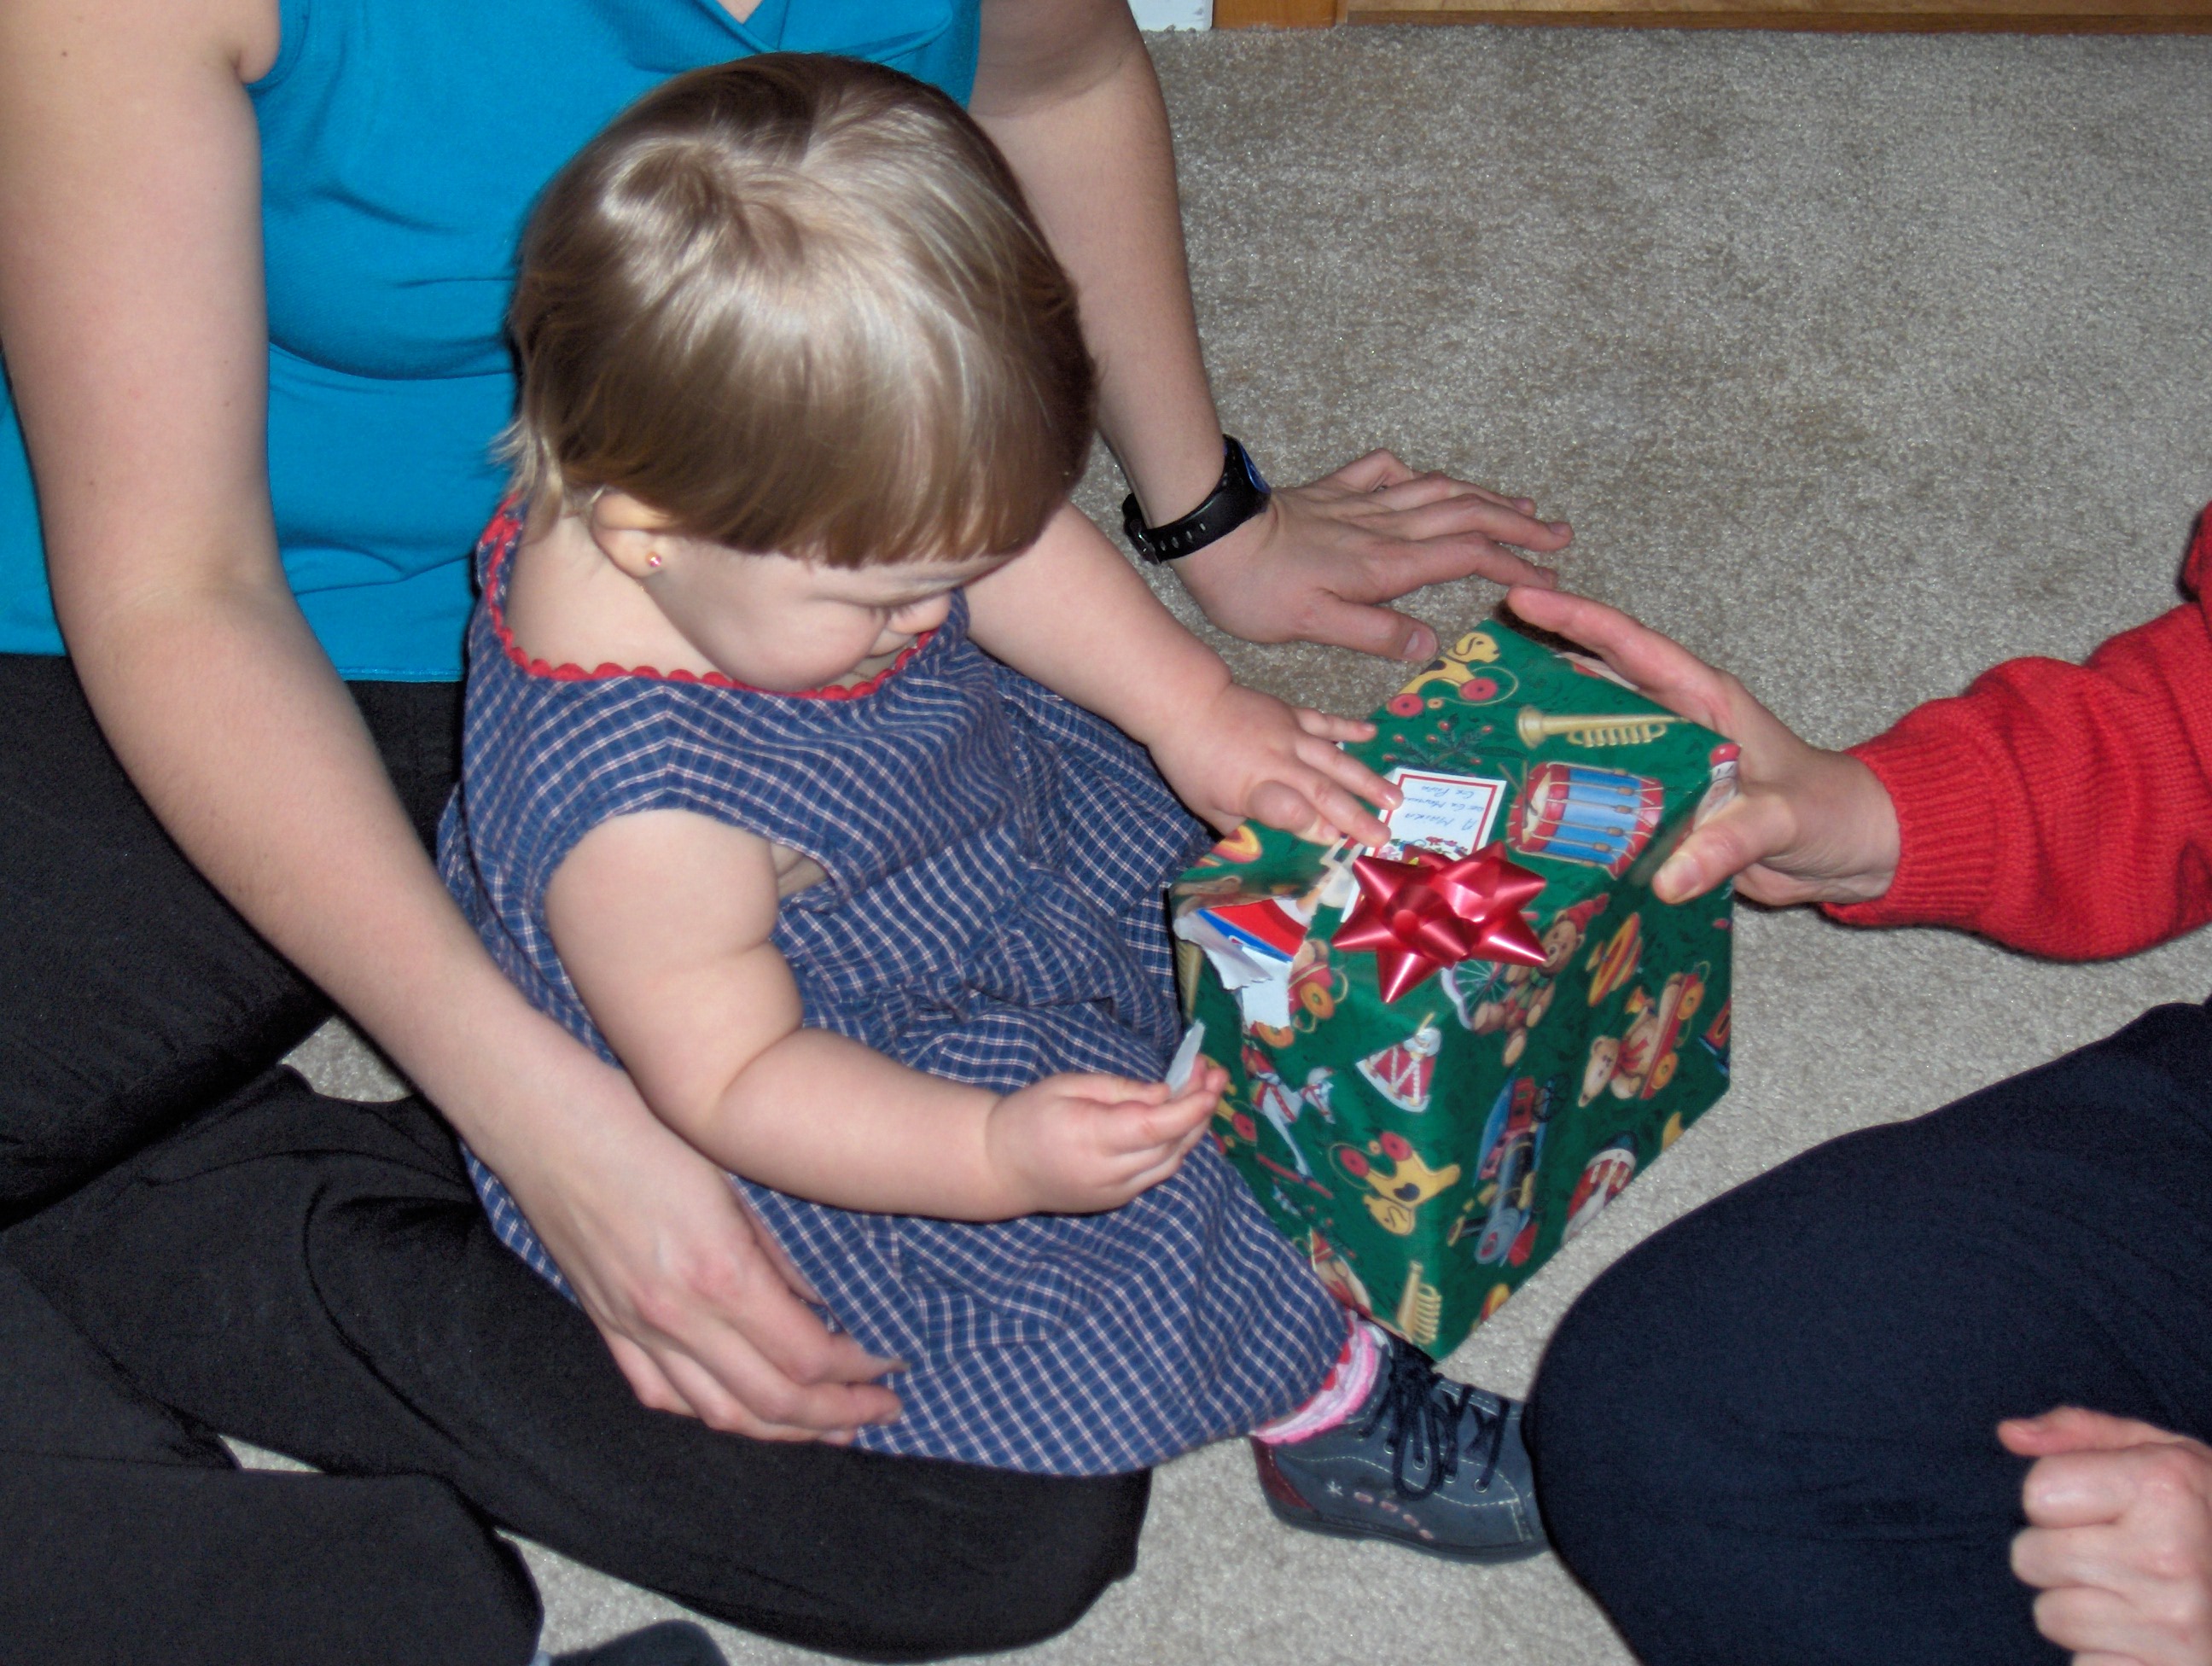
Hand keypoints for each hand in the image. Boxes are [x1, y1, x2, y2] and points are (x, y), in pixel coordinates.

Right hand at [490, 1045, 902, 1441]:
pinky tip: (743, 1408)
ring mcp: (634, 1328)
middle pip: (771, 1403)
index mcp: (718, 1274)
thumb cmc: (644, 1125)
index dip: (858, 1374)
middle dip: (836, 1417)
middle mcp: (675, 1317)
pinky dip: (711, 1412)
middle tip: (879, 1412)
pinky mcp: (605, 1324)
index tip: (891, 1367)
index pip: (806, 1359)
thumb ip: (778, 1252)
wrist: (545, 1120)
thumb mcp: (735, 1177)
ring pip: (718, 1414)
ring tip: (827, 1428)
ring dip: (781, 1430)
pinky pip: (662, 1395)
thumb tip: (822, 1307)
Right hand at [985, 1062, 1223, 1213]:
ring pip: (1171, 1163)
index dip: (1191, 1106)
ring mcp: (1114, 1193)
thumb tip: (1166, 1094)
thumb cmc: (1028, 1116)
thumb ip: (1120, 1091)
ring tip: (1202, 1092)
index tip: (1210, 1078)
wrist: (998, 1166)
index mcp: (1092, 1138)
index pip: (1157, 1127)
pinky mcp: (1116, 1200)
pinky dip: (1173, 1146)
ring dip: (1192, 1129)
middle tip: (1214, 1074)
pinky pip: (1156, 1173)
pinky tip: (1177, 1120)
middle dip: (1200, 1109)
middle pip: (1172, 1145)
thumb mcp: (1068, 1086)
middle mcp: (1109, 1173)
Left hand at [1147, 682, 1397, 845]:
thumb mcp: (1207, 806)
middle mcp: (1277, 760)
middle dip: (1354, 814)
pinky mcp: (1291, 713)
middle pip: (1321, 789)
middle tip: (1383, 835)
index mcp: (1253, 786)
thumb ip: (1244, 826)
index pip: (1288, 809)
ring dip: (1366, 780)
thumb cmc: (1192, 762)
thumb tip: (1275, 852)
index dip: (1311, 825)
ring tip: (1394, 799)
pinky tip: (1372, 734)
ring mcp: (1289, 733)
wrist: (1185, 703)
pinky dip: (1349, 728)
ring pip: (1334, 759)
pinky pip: (1324, 722)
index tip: (1335, 841)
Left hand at [1172, 451, 1572, 661]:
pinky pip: (1385, 471)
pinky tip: (1424, 480)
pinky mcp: (1333, 492)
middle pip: (1467, 515)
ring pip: (1437, 490)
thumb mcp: (1316, 626)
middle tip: (1559, 536)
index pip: (1468, 557)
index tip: (1549, 576)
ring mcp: (1360, 504)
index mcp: (1386, 564)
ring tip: (1520, 504)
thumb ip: (1377, 632)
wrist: (1215, 535)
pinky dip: (1416, 474)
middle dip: (1518, 524)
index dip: (1514, 563)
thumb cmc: (1257, 591)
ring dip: (1484, 495)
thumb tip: (1432, 645)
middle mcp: (1383, 528)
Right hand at [1502, 585, 1899, 906]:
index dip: (1575, 620)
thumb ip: (1730, 842)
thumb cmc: (1829, 812)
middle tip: (1474, 671)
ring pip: (1591, 740)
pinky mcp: (1659, 807)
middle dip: (1535, 671)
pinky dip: (1567, 800)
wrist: (1853, 852)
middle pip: (1594, 684)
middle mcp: (1674, 724)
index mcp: (1703, 702)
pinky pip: (1604, 795)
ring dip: (1543, 739)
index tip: (1520, 598)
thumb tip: (1669, 876)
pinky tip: (1523, 812)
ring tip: (1479, 739)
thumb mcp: (1783, 820)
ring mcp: (1663, 765)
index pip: (1631, 647)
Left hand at [2005, 1408, 2211, 1665]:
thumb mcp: (2164, 1456)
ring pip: (2050, 1615)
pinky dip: (2104, 1656)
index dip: (2058, 1500)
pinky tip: (2144, 1639)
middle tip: (2117, 1558)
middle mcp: (2170, 1556)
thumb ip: (2082, 1435)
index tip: (2104, 1509)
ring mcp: (2174, 1625)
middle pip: (2030, 1557)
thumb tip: (2009, 1434)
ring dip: (2080, 1609)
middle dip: (2060, 1556)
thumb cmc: (2210, 1515)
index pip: (2036, 1492)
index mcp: (2165, 1487)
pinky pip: (2083, 1665)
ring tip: (2134, 1598)